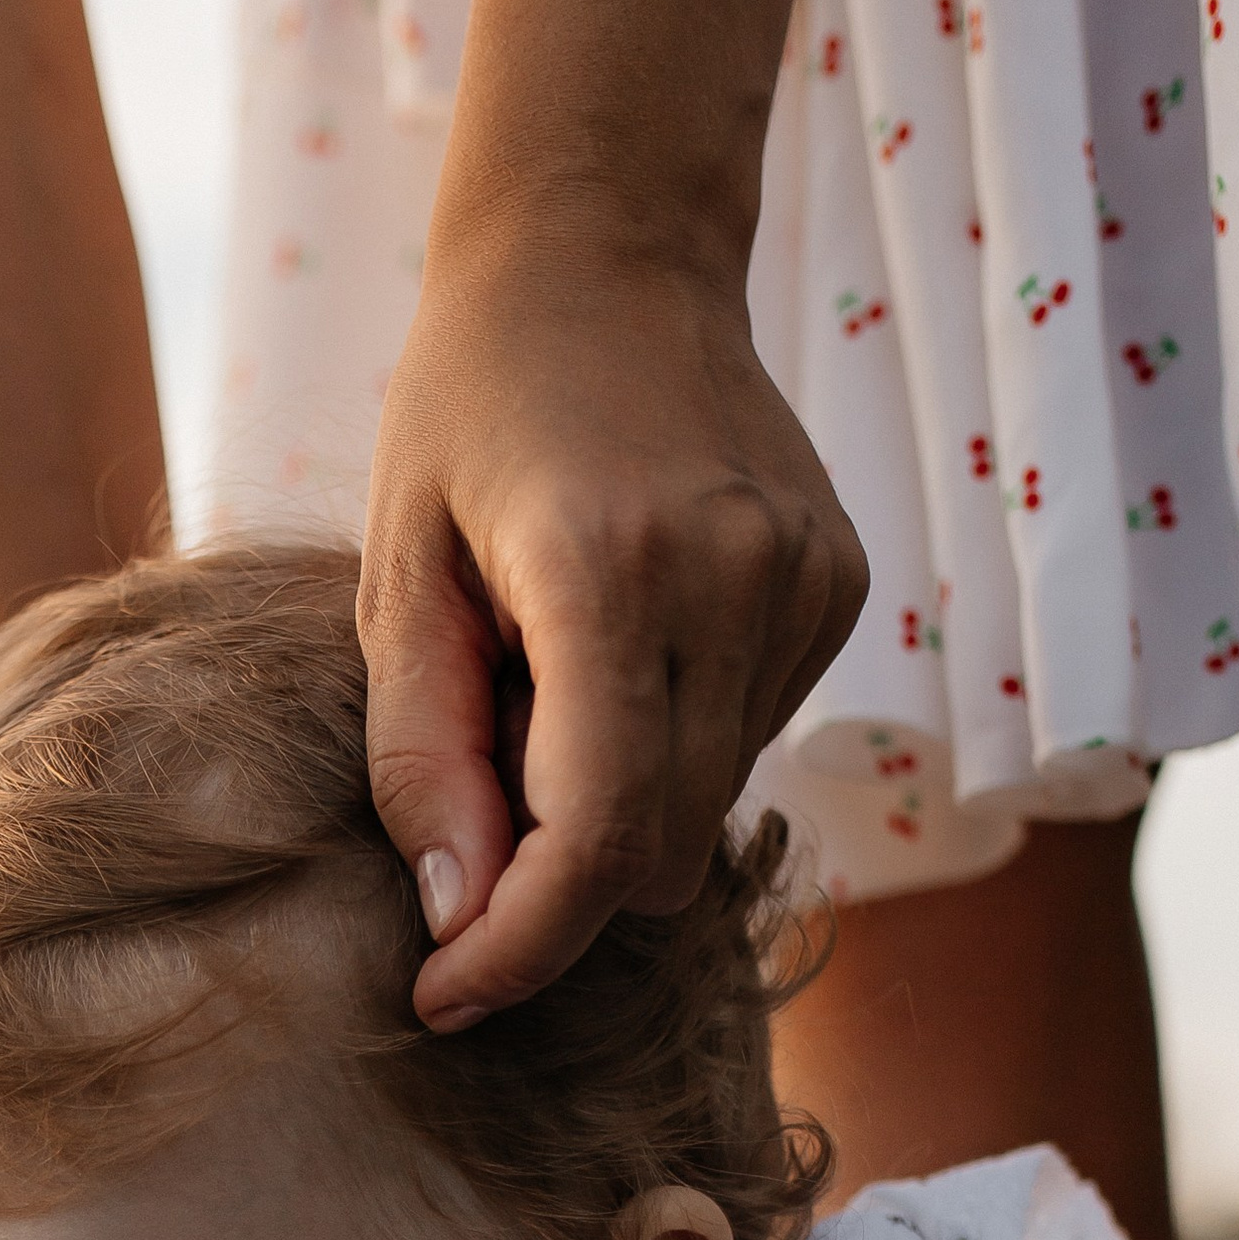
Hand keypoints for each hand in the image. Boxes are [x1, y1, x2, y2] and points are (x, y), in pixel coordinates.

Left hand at [360, 215, 866, 1027]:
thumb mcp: (397, 575)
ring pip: (703, 813)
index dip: (517, 948)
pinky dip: (671, 733)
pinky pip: (746, 741)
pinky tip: (628, 632)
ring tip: (556, 663)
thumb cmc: (469, 405)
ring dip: (615, 793)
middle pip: (654, 856)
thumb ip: (421, 757)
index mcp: (609, 568)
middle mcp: (737, 580)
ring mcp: (808, 585)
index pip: (591, 842)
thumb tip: (460, 921)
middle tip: (481, 766)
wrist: (609, 246)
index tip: (445, 994)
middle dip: (556, 876)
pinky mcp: (841, 588)